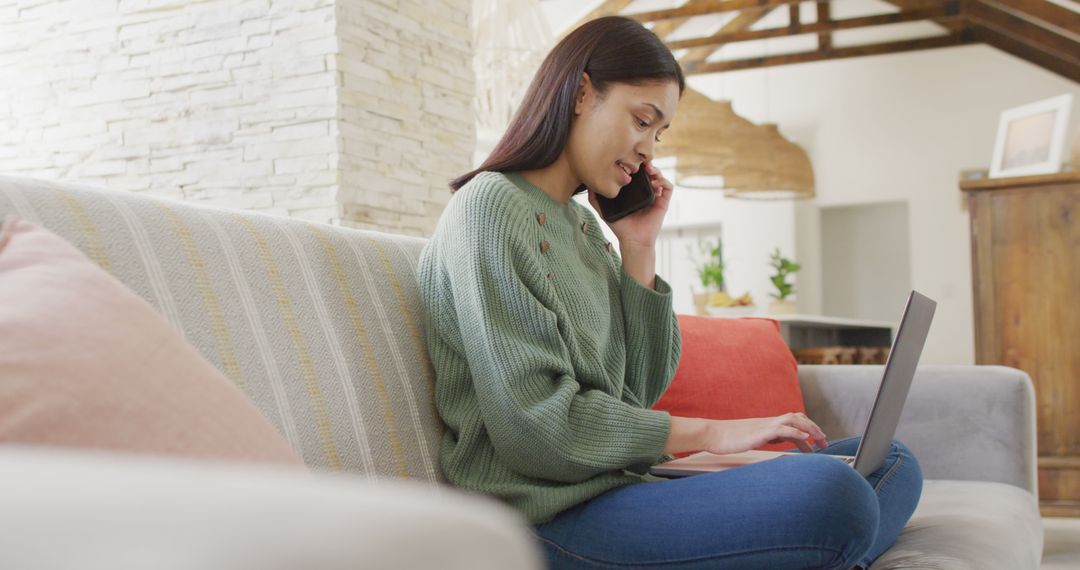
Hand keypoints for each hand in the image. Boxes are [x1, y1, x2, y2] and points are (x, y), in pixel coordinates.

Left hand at [586, 160, 673, 248]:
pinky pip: (668, 187)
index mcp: (634, 192)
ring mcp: (656, 197)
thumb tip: (588, 185)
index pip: (637, 174)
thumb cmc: (620, 227)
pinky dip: (663, 181)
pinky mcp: (663, 203)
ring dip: (656, 170)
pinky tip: (654, 183)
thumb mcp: (604, 210)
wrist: (632, 240)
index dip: (636, 166)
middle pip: (650, 172)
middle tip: (641, 162)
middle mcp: (646, 193)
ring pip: (660, 177)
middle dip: (647, 165)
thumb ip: (595, 199)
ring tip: (648, 170)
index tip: (629, 162)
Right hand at [701, 413, 829, 454]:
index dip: (808, 430)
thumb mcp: (750, 439)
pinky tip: (805, 439)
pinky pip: (782, 429)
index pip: (793, 422)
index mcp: (767, 424)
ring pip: (793, 420)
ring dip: (810, 429)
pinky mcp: (759, 432)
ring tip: (820, 440)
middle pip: (797, 418)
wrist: (712, 434)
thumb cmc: (727, 438)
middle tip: (824, 442)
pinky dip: (796, 433)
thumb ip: (764, 439)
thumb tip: (776, 443)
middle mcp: (768, 422)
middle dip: (814, 429)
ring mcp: (764, 426)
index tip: (817, 442)